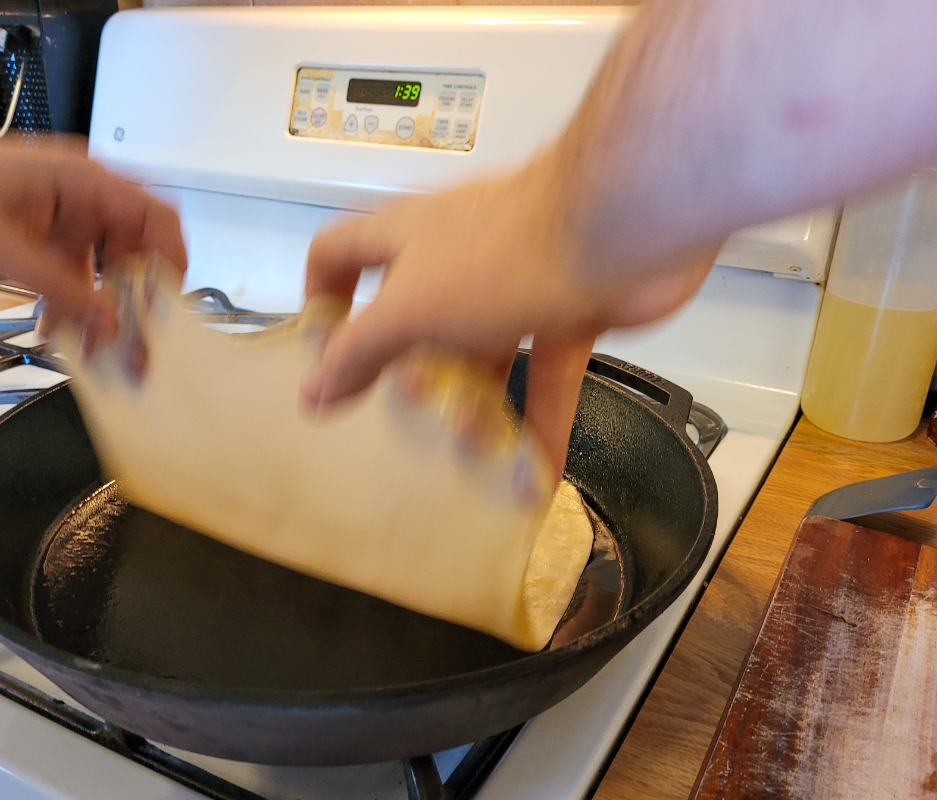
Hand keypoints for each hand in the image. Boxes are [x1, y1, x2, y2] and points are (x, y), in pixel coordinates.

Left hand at [0, 134, 185, 346]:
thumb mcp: (2, 248)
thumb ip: (62, 289)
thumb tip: (111, 325)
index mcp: (85, 181)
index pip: (156, 219)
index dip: (170, 266)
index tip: (164, 312)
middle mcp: (85, 196)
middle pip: (136, 251)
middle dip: (135, 301)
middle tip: (132, 348)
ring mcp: (68, 215)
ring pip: (107, 269)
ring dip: (101, 310)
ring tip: (93, 351)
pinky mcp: (48, 234)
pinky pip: (75, 274)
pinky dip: (71, 303)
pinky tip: (57, 331)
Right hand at [302, 150, 711, 468]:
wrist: (622, 227)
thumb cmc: (508, 249)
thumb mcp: (411, 306)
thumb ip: (360, 351)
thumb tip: (314, 393)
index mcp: (407, 237)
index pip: (341, 251)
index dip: (323, 296)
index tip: (323, 351)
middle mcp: (456, 253)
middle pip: (416, 319)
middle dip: (412, 375)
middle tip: (411, 419)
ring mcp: (516, 280)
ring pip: (484, 354)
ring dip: (477, 407)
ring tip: (475, 455)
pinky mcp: (570, 306)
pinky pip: (546, 376)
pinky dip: (541, 423)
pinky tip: (534, 474)